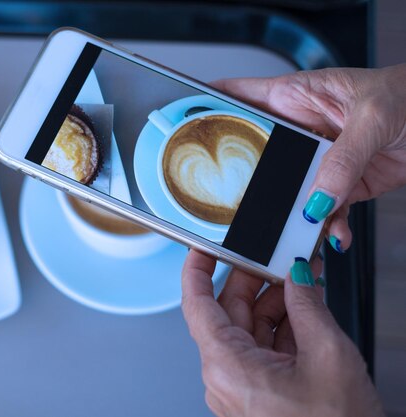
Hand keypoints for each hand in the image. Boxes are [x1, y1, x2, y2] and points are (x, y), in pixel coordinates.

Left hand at [181, 250, 384, 416]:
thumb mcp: (328, 354)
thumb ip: (307, 306)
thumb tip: (297, 276)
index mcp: (226, 367)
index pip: (197, 305)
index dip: (196, 271)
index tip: (200, 249)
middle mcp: (226, 378)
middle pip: (228, 314)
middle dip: (254, 281)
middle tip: (276, 258)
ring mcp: (243, 388)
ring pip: (249, 330)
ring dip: (275, 304)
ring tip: (302, 282)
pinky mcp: (260, 394)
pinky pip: (263, 351)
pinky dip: (283, 329)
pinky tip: (304, 310)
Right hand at [212, 64, 405, 252]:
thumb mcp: (373, 118)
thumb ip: (341, 160)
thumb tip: (316, 199)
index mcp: (296, 97)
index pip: (239, 97)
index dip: (208, 107)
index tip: (183, 126)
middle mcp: (301, 128)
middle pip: (256, 154)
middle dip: (244, 178)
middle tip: (234, 200)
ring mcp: (319, 158)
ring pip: (288, 190)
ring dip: (291, 213)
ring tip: (295, 230)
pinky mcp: (340, 183)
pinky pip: (322, 210)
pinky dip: (327, 227)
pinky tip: (334, 235)